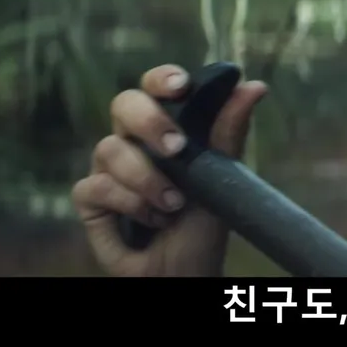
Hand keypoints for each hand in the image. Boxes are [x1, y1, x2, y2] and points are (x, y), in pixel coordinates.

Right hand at [71, 64, 266, 275]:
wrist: (186, 268)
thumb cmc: (203, 221)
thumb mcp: (222, 176)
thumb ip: (229, 132)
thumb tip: (255, 87)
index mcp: (166, 126)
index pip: (156, 87)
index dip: (162, 78)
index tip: (180, 85)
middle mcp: (133, 140)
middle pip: (124, 104)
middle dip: (149, 121)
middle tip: (177, 148)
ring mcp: (108, 167)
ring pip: (110, 148)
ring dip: (147, 179)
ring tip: (174, 204)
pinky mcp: (90, 198)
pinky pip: (96, 185)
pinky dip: (128, 203)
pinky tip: (151, 218)